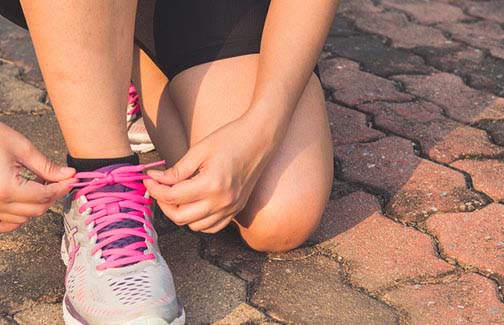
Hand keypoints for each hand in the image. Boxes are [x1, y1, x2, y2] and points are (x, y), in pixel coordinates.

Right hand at [0, 123, 75, 231]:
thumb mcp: (21, 148)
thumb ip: (46, 166)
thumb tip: (68, 175)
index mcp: (6, 188)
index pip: (44, 196)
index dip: (62, 188)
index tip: (72, 179)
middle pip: (35, 210)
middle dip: (51, 196)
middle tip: (59, 181)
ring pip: (22, 219)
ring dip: (35, 205)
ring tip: (37, 185)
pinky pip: (5, 223)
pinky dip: (17, 216)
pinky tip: (22, 198)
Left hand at [145, 116, 275, 232]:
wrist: (260, 139)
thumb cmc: (230, 138)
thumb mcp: (199, 150)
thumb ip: (177, 170)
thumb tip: (155, 179)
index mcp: (211, 185)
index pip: (172, 197)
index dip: (155, 189)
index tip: (148, 179)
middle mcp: (222, 202)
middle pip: (180, 217)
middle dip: (163, 204)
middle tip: (158, 188)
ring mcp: (231, 208)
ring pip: (195, 226)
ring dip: (180, 213)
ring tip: (175, 195)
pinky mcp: (236, 210)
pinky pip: (212, 227)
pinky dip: (198, 221)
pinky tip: (193, 205)